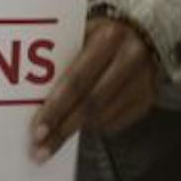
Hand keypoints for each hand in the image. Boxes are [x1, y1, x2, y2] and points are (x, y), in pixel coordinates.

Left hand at [30, 17, 156, 161]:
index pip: (76, 80)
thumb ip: (66, 55)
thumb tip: (32, 90)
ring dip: (77, 131)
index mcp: (108, 38)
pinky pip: (116, 122)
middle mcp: (128, 59)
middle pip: (90, 104)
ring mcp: (142, 81)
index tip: (37, 130)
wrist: (147, 32)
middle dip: (63, 129)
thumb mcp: (86, 31)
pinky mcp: (148, 98)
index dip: (56, 108)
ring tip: (55, 141)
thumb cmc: (104, 35)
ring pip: (103, 117)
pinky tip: (82, 126)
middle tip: (42, 149)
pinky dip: (96, 127)